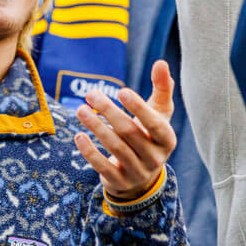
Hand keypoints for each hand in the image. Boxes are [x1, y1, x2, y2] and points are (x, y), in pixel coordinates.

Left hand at [74, 60, 177, 199]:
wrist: (141, 177)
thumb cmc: (149, 135)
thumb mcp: (158, 114)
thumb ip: (161, 89)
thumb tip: (161, 62)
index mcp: (166, 140)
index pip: (155, 124)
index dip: (139, 108)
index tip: (121, 91)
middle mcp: (155, 158)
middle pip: (129, 132)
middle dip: (109, 112)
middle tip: (91, 94)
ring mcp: (137, 172)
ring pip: (115, 148)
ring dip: (96, 127)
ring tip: (80, 110)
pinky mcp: (119, 182)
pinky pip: (103, 167)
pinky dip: (89, 151)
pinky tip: (78, 136)